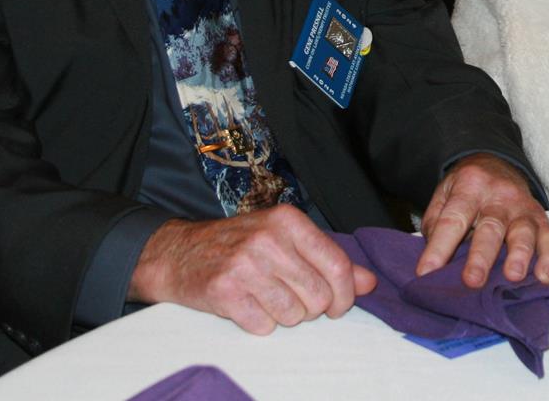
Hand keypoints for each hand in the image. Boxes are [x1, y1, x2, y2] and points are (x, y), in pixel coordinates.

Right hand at [129, 205, 376, 334]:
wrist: (179, 254)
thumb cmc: (240, 247)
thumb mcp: (286, 241)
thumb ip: (329, 260)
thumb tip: (368, 283)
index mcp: (289, 221)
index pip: (337, 265)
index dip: (344, 295)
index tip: (337, 306)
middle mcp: (268, 239)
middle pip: (319, 297)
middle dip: (310, 308)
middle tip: (291, 299)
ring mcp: (245, 265)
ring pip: (293, 315)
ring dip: (284, 316)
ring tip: (266, 299)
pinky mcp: (225, 291)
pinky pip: (263, 326)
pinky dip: (259, 323)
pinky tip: (246, 306)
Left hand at [416, 154, 548, 286]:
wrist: (496, 163)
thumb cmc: (466, 188)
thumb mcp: (443, 194)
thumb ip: (436, 223)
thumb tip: (436, 259)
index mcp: (469, 187)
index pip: (453, 219)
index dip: (439, 247)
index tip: (426, 273)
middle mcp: (499, 195)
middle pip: (491, 226)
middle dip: (482, 256)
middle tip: (472, 281)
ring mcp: (522, 207)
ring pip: (523, 231)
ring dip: (520, 255)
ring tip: (513, 277)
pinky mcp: (540, 218)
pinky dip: (548, 258)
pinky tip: (542, 278)